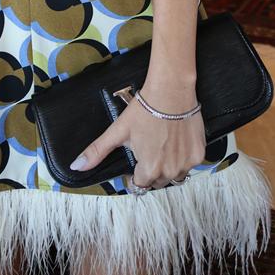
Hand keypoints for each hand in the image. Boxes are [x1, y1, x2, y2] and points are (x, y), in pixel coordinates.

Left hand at [71, 85, 205, 190]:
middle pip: (157, 181)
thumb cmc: (144, 110)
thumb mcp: (118, 131)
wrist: (171, 90)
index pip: (140, 184)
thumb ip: (97, 151)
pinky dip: (183, 157)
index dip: (136, 173)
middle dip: (152, 170)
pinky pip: (189, 164)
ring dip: (168, 166)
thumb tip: (76, 166)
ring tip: (162, 145)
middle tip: (149, 148)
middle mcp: (170, 171)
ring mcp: (186, 164)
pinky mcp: (199, 154)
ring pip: (175, 175)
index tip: (137, 160)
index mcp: (149, 170)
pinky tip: (176, 141)